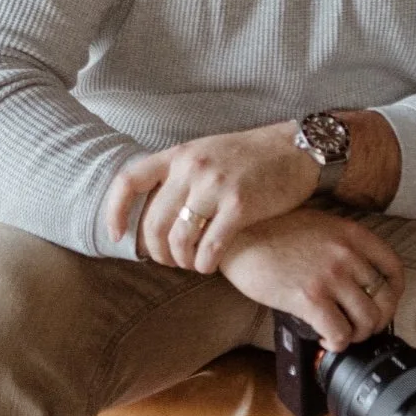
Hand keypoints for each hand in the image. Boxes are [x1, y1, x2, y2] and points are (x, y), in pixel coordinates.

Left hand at [106, 123, 318, 272]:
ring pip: (179, 238)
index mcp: (180, 154)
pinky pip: (209, 247)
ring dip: (181, 261)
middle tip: (170, 262)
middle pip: (154, 223)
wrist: (300, 149)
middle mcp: (193, 167)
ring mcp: (216, 184)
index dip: (115, 213)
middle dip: (157, 252)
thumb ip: (181, 175)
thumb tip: (153, 213)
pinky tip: (209, 265)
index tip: (117, 237)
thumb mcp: (209, 153)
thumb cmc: (253, 157)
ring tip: (192, 264)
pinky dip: (204, 264)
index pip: (129, 181)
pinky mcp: (241, 204)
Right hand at [220, 209, 404, 351]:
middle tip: (360, 327)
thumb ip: (344, 246)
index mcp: (353, 235)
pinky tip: (324, 339)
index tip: (385, 305)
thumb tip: (357, 276)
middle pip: (385, 299)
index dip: (394, 294)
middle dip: (376, 321)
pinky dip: (336, 343)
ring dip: (357, 335)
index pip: (394, 268)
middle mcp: (347, 255)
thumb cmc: (274, 231)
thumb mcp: (320, 225)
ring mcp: (330, 277)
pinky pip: (340, 333)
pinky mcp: (309, 298)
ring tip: (341, 334)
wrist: (239, 236)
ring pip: (367, 320)